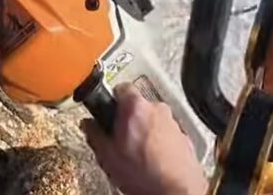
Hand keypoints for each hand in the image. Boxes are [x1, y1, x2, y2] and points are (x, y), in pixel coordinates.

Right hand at [82, 86, 207, 194]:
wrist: (177, 192)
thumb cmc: (145, 175)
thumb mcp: (108, 156)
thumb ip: (94, 134)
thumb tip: (89, 125)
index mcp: (135, 107)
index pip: (120, 88)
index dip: (110, 100)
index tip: (106, 113)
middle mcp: (156, 108)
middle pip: (136, 105)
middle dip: (127, 120)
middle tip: (118, 140)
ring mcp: (173, 122)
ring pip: (151, 120)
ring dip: (143, 131)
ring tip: (136, 155)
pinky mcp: (183, 136)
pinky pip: (165, 133)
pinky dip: (158, 142)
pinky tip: (151, 160)